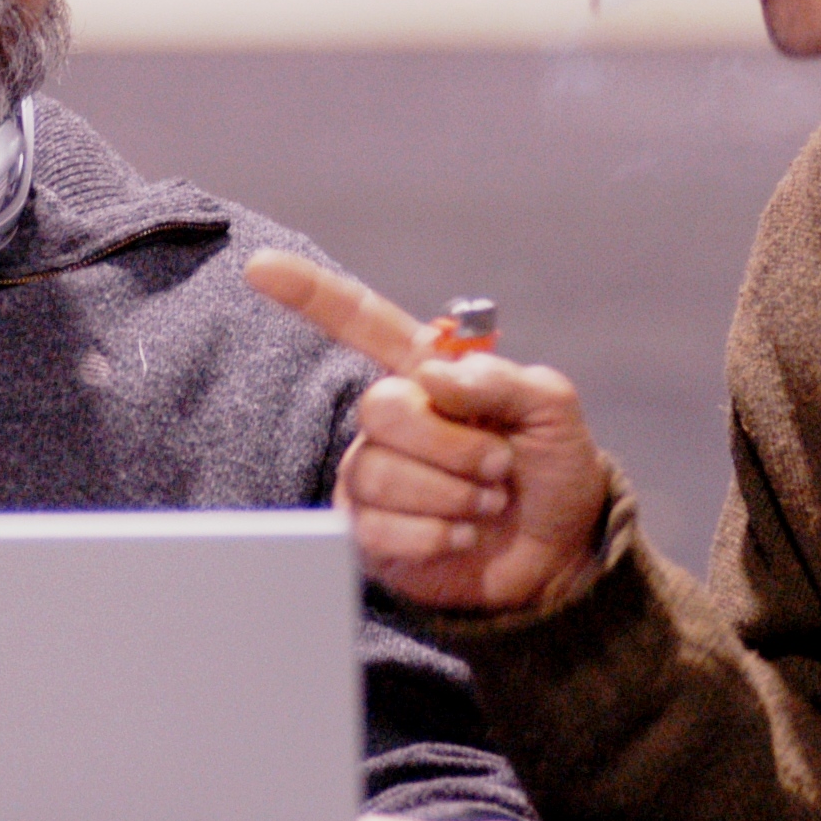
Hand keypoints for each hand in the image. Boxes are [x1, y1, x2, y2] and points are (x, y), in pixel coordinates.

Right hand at [246, 251, 610, 612]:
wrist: (560, 554)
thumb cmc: (553, 470)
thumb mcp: (552, 409)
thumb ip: (499, 379)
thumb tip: (432, 378)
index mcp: (427, 372)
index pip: (359, 321)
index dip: (309, 293)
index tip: (260, 267)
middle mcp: (393, 418)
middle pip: (379, 409)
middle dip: (450, 444)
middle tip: (499, 466)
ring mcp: (375, 474)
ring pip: (379, 472)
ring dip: (451, 494)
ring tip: (486, 503)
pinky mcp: (370, 532)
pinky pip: (377, 527)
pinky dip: (434, 535)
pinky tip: (461, 534)